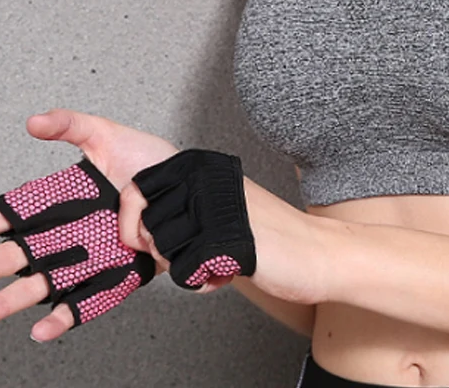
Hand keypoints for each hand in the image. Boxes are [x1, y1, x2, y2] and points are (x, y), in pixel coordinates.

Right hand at [0, 109, 178, 341]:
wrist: (194, 191)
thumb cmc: (151, 163)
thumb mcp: (109, 134)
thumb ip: (70, 125)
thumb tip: (32, 121)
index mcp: (58, 201)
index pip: (6, 214)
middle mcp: (65, 233)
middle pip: (14, 256)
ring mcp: (86, 258)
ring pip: (38, 285)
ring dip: (6, 303)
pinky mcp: (111, 277)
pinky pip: (83, 302)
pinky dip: (63, 317)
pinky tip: (42, 329)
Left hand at [122, 155, 336, 307]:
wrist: (316, 250)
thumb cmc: (267, 232)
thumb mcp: (219, 201)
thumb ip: (183, 202)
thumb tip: (132, 220)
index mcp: (201, 165)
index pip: (135, 189)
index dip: (137, 224)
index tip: (159, 238)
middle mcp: (204, 180)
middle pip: (146, 227)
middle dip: (165, 251)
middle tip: (198, 252)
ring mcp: (213, 208)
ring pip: (163, 251)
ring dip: (185, 267)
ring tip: (215, 260)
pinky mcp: (222, 241)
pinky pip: (183, 275)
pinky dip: (201, 283)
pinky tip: (226, 272)